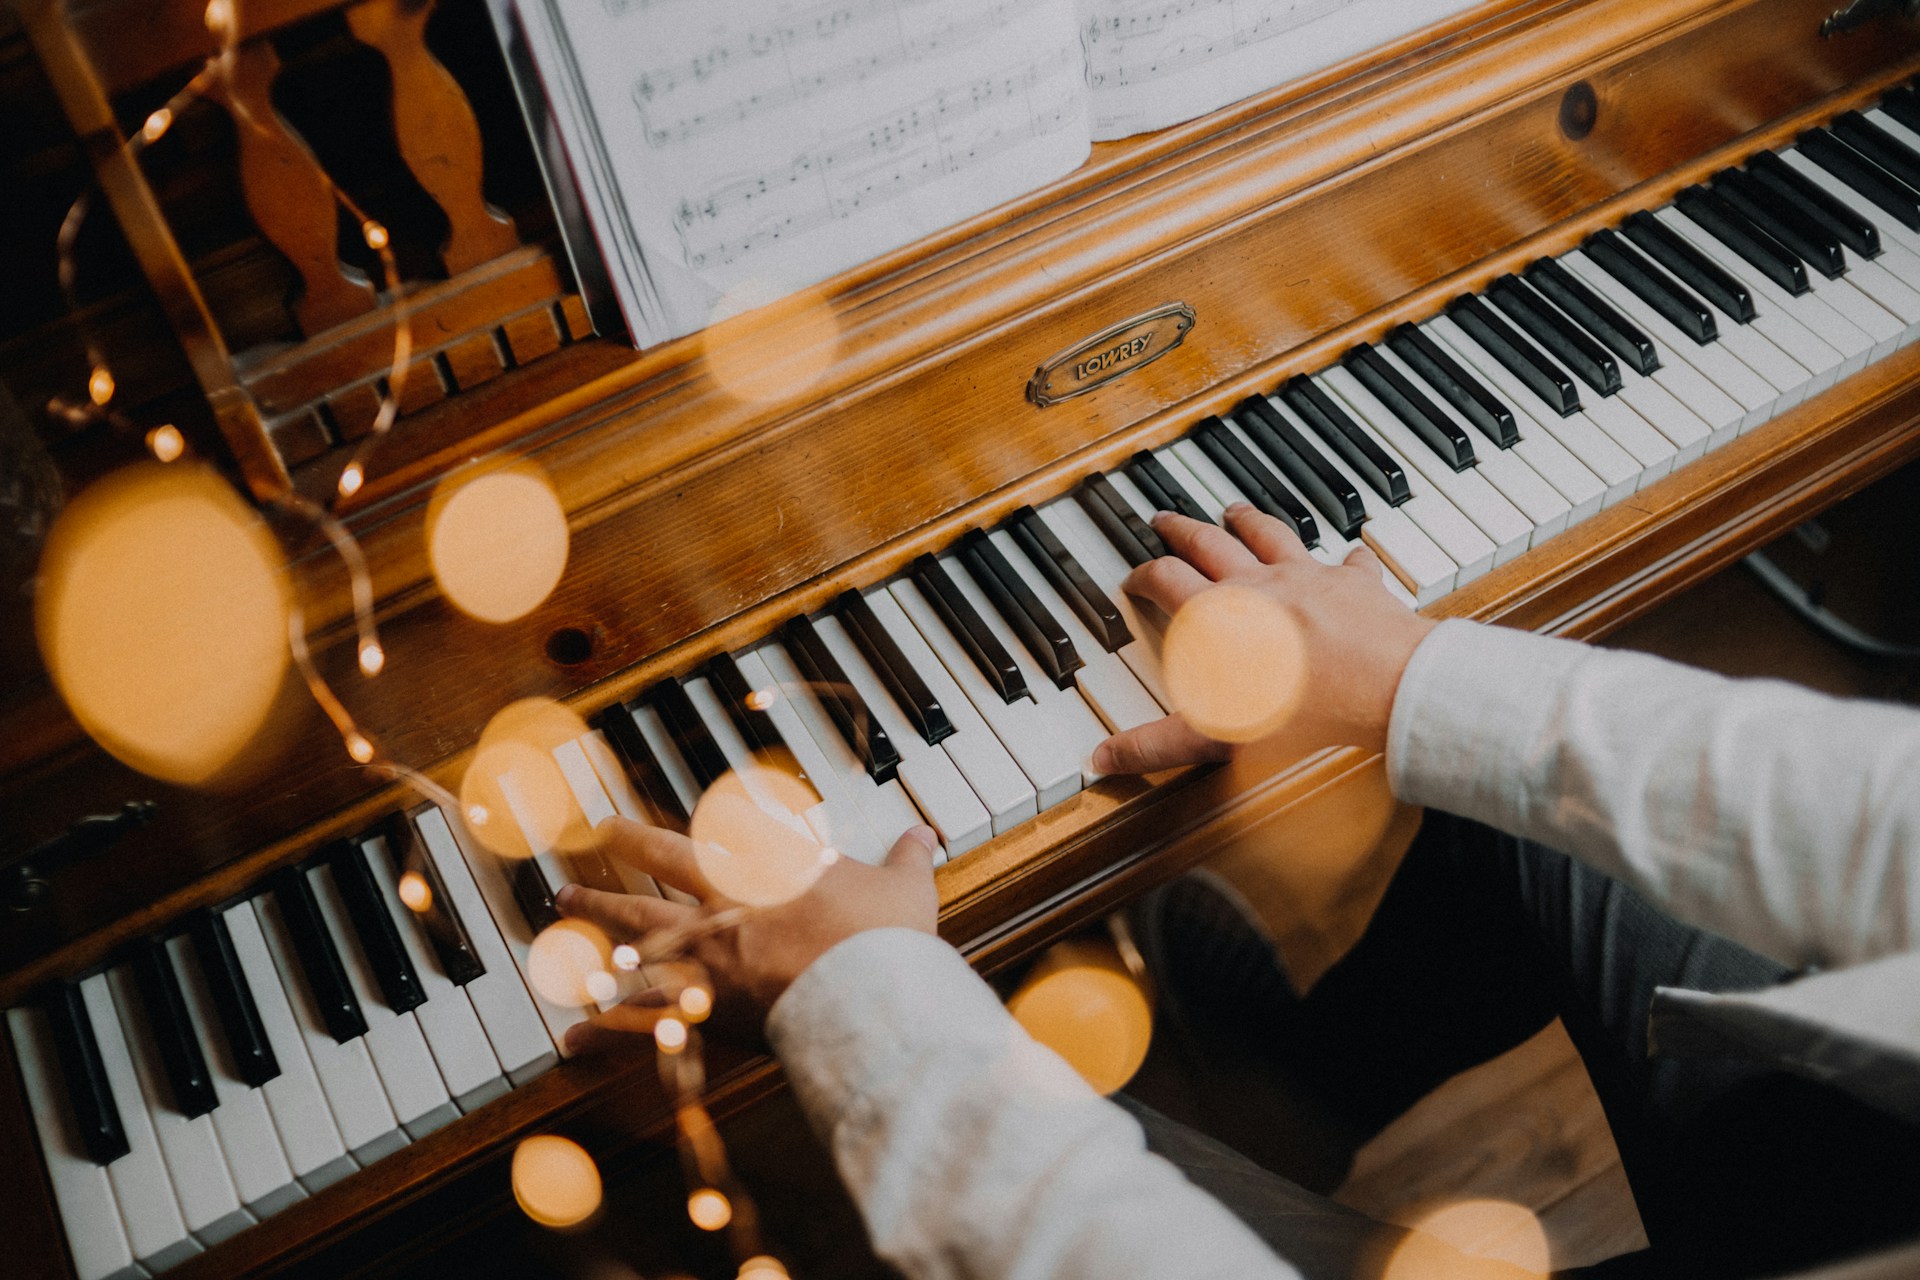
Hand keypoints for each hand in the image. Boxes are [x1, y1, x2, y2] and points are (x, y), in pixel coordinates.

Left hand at [555, 817, 939, 1050]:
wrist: (868, 996)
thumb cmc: (883, 939)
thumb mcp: (903, 888)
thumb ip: (905, 859)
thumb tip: (925, 835)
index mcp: (762, 872)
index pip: (695, 840)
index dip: (647, 831)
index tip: (615, 824)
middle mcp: (721, 909)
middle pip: (646, 884)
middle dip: (608, 872)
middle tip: (569, 877)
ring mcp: (706, 960)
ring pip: (630, 941)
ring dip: (592, 927)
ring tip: (562, 918)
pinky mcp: (706, 1013)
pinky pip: (642, 1024)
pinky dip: (603, 1034)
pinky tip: (569, 1042)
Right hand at [1092, 504, 1434, 772]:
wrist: (1382, 686)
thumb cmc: (1303, 709)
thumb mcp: (1218, 735)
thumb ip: (1159, 745)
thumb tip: (1106, 759)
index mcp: (1217, 614)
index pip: (1166, 580)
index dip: (1142, 576)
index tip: (1133, 578)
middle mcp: (1257, 584)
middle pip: (1209, 543)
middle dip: (1181, 531)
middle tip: (1165, 520)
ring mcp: (1307, 576)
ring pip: (1269, 535)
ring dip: (1248, 521)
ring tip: (1234, 511)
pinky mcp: (1352, 584)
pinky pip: (1348, 561)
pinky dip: (1345, 557)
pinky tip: (1348, 553)